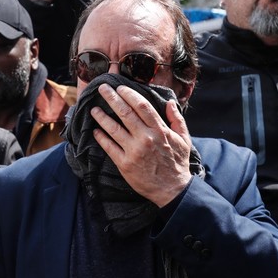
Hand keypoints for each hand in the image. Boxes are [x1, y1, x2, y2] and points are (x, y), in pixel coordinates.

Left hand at [90, 84, 192, 207]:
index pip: (142, 106)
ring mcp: (134, 151)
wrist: (172, 190)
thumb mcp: (183, 139)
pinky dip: (101, 137)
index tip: (120, 88)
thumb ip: (176, 119)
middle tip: (102, 89)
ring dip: (102, 117)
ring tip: (94, 109)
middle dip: (112, 98)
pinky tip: (95, 131)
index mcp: (160, 130)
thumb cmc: (177, 164)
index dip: (129, 94)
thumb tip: (169, 102)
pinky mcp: (125, 164)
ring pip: (114, 129)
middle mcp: (145, 138)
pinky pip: (109, 147)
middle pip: (125, 113)